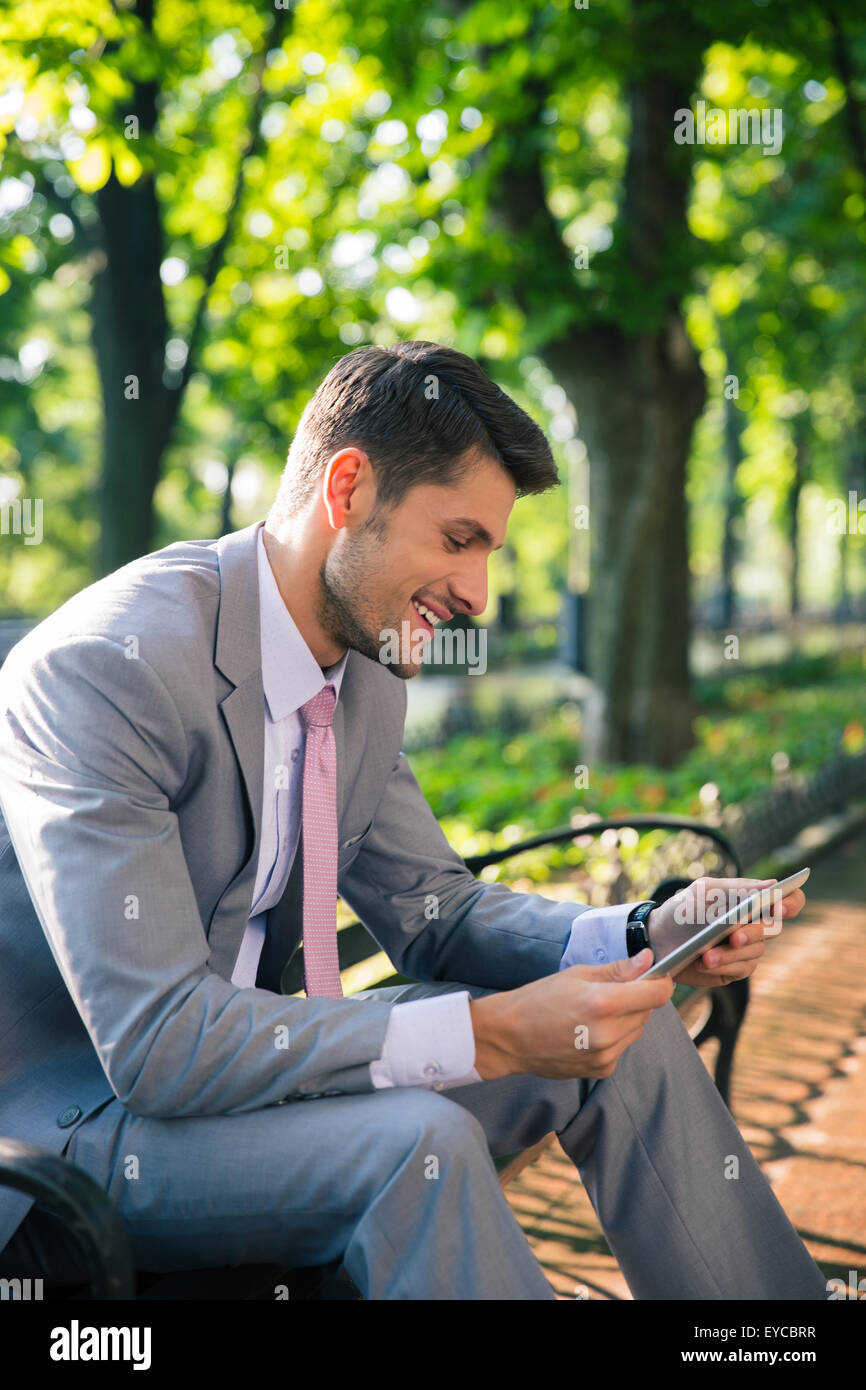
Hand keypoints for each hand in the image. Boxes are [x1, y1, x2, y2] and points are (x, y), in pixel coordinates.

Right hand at [469, 951, 673, 1081]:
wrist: (509, 1037)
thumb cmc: (538, 999)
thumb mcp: (578, 975)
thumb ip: (618, 970)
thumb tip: (648, 960)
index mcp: (603, 1003)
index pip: (656, 994)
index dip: (660, 982)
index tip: (654, 976)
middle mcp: (609, 1034)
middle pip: (648, 1012)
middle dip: (637, 998)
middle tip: (609, 991)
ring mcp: (606, 1056)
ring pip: (636, 1030)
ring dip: (626, 1019)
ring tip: (594, 1013)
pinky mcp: (602, 1070)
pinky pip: (622, 1047)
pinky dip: (613, 1037)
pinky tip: (587, 1031)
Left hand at [646, 876, 805, 987]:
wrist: (656, 940)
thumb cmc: (681, 911)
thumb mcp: (703, 894)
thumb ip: (736, 890)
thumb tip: (771, 885)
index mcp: (750, 900)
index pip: (787, 900)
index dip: (791, 902)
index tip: (779, 908)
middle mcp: (754, 924)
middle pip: (774, 928)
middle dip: (753, 932)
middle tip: (733, 937)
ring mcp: (746, 948)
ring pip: (756, 952)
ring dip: (730, 953)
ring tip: (705, 955)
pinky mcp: (735, 968)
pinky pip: (742, 969)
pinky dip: (724, 965)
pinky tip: (705, 962)